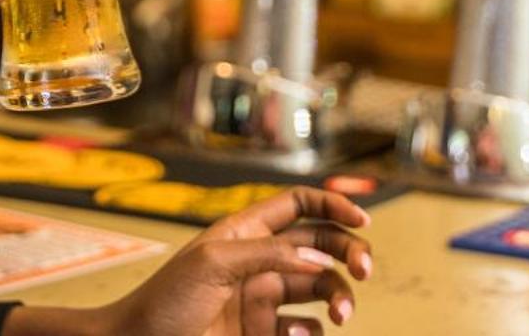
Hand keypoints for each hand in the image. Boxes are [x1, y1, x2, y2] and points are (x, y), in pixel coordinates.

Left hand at [91, 188, 371, 335]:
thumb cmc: (165, 300)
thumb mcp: (214, 263)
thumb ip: (269, 254)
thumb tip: (319, 259)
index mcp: (246, 232)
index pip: (298, 206)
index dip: (332, 207)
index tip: (362, 222)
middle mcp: (260, 261)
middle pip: (320, 246)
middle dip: (349, 253)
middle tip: (363, 272)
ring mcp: (263, 299)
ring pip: (320, 288)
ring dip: (339, 297)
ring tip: (340, 314)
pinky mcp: (263, 334)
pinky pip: (305, 330)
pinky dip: (312, 333)